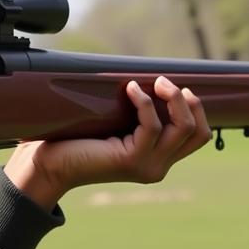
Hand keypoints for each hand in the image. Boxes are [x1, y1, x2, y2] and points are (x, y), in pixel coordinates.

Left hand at [3, 76, 212, 210]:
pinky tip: (129, 89)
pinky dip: (144, 102)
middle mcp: (158, 167)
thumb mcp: (117, 126)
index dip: (196, 109)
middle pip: (198, 132)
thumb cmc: (77, 141)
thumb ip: (138, 116)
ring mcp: (148, 167)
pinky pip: (152, 126)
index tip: (177, 88)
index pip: (199, 136)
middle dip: (190, 101)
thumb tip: (154, 80)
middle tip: (165, 82)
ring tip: (155, 82)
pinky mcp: (131, 161)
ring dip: (172, 98)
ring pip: (183, 128)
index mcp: (158, 160)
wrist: (49, 164)